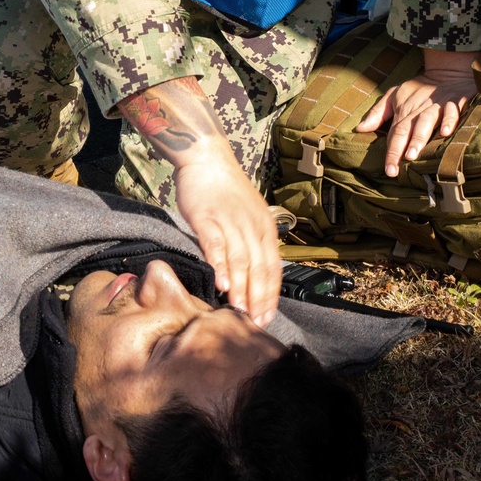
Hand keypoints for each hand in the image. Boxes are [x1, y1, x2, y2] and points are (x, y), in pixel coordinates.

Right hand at [173, 151, 281, 326]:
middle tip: (254, 322)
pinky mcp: (207, 217)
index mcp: (265, 228)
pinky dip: (219, 264)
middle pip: (259, 267)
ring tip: (239, 310)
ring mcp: (230, 220)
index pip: (273, 267)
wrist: (207, 159)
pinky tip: (220, 283)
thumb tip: (252, 276)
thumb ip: (251, 242)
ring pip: (240, 259)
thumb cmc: (227, 191)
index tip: (267, 316)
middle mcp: (252, 225)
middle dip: (258, 297)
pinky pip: (215, 244)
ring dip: (241, 287)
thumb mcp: (249, 215)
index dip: (271, 294)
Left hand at [355, 49, 478, 176]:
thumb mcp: (395, 95)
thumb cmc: (419, 88)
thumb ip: (378, 113)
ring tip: (412, 155)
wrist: (448, 71)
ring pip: (426, 122)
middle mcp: (418, 109)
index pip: (394, 133)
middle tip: (394, 169)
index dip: (391, 151)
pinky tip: (446, 133)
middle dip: (399, 149)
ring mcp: (437, 105)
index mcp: (404, 109)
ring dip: (419, 138)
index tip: (388, 170)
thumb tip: (360, 129)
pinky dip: (450, 120)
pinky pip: (453, 111)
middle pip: (406, 129)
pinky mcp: (455, 101)